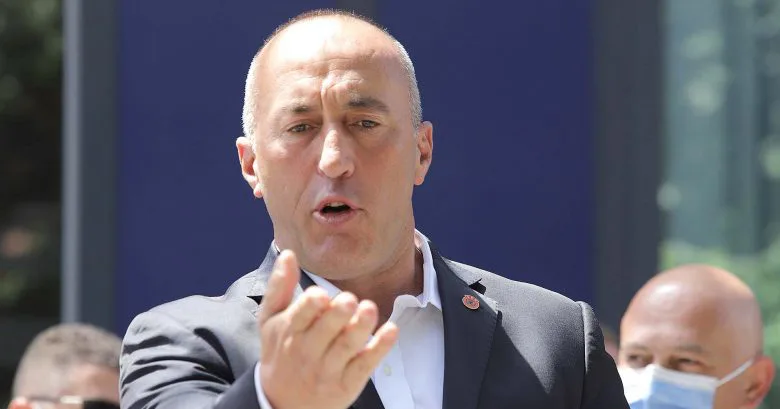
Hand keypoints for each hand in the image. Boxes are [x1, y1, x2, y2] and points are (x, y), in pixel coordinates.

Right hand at [257, 250, 397, 408]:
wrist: (283, 404)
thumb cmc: (280, 352)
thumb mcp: (270, 321)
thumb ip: (279, 287)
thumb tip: (288, 254)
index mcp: (289, 331)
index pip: (299, 316)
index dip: (310, 306)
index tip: (321, 295)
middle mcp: (307, 351)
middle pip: (325, 331)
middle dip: (338, 314)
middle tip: (349, 299)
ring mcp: (328, 369)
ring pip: (346, 347)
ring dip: (360, 328)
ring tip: (370, 308)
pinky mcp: (347, 384)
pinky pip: (364, 365)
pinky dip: (379, 349)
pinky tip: (391, 331)